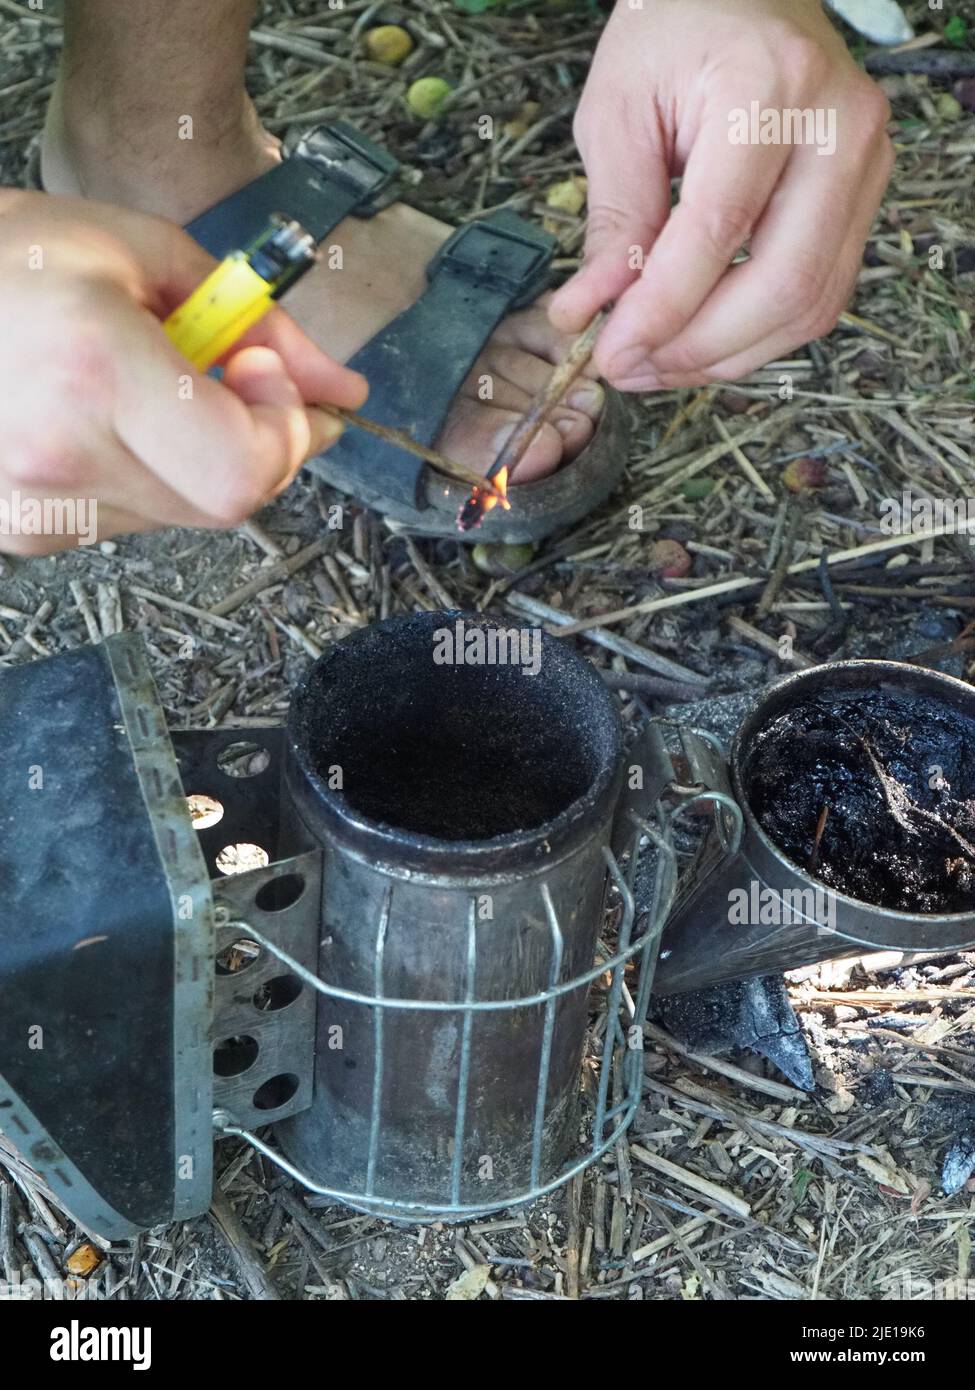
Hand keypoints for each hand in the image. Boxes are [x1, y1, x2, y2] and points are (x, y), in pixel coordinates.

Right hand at [0, 191, 366, 553]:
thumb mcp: (142, 251)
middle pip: (226, 500)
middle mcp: (60, 456)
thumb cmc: (10, 258)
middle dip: (258, 441)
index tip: (265, 373)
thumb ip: (257, 319)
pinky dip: (149, 471)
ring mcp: (36, 509)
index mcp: (92, 372)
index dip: (281, 431)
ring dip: (198, 457)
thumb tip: (340, 388)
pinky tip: (104, 418)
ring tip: (144, 387)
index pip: (241, 469)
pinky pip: (134, 518)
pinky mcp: (26, 533)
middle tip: (242, 381)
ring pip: (185, 513)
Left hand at [550, 0, 892, 389]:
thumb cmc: (675, 32)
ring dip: (727, 356)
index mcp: (770, 87)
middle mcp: (839, 127)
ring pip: (809, 304)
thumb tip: (591, 313)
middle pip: (782, 284)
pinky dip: (756, 335)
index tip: (610, 353)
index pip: (718, 232)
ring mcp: (866, 164)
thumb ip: (614, 218)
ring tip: (656, 365)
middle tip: (630, 369)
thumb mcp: (618, 110)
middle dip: (698, 349)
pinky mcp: (865, 197)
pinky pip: (818, 294)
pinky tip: (699, 343)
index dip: (662, 310)